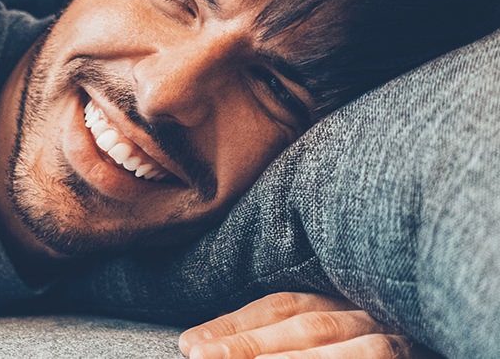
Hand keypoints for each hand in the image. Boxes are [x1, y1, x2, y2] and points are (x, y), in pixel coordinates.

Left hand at [180, 292, 437, 358]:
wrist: (456, 333)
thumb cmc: (358, 332)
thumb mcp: (323, 321)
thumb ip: (274, 329)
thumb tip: (199, 344)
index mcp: (340, 294)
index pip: (281, 305)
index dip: (235, 324)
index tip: (190, 344)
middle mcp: (369, 312)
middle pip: (305, 327)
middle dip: (251, 344)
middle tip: (202, 355)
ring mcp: (397, 340)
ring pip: (345, 352)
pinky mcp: (413, 358)